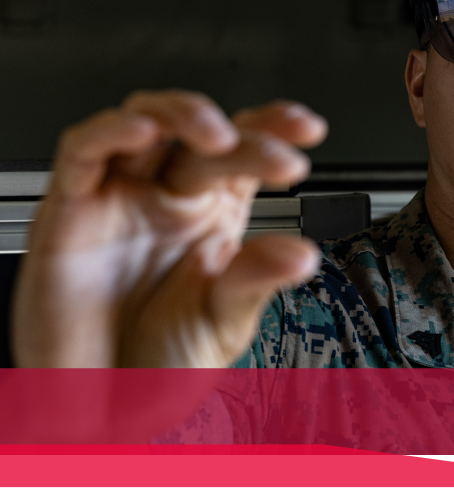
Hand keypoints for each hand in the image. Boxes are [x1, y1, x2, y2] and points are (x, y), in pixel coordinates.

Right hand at [11, 90, 327, 367]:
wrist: (100, 414)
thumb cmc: (161, 366)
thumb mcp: (223, 322)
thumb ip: (256, 281)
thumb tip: (301, 254)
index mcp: (212, 215)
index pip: (245, 152)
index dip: (274, 128)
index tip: (308, 129)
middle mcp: (169, 198)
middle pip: (205, 138)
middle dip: (248, 140)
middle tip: (282, 161)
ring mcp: (121, 199)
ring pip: (146, 121)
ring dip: (184, 114)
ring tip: (221, 138)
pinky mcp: (71, 209)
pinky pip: (84, 152)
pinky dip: (111, 132)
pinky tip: (144, 131)